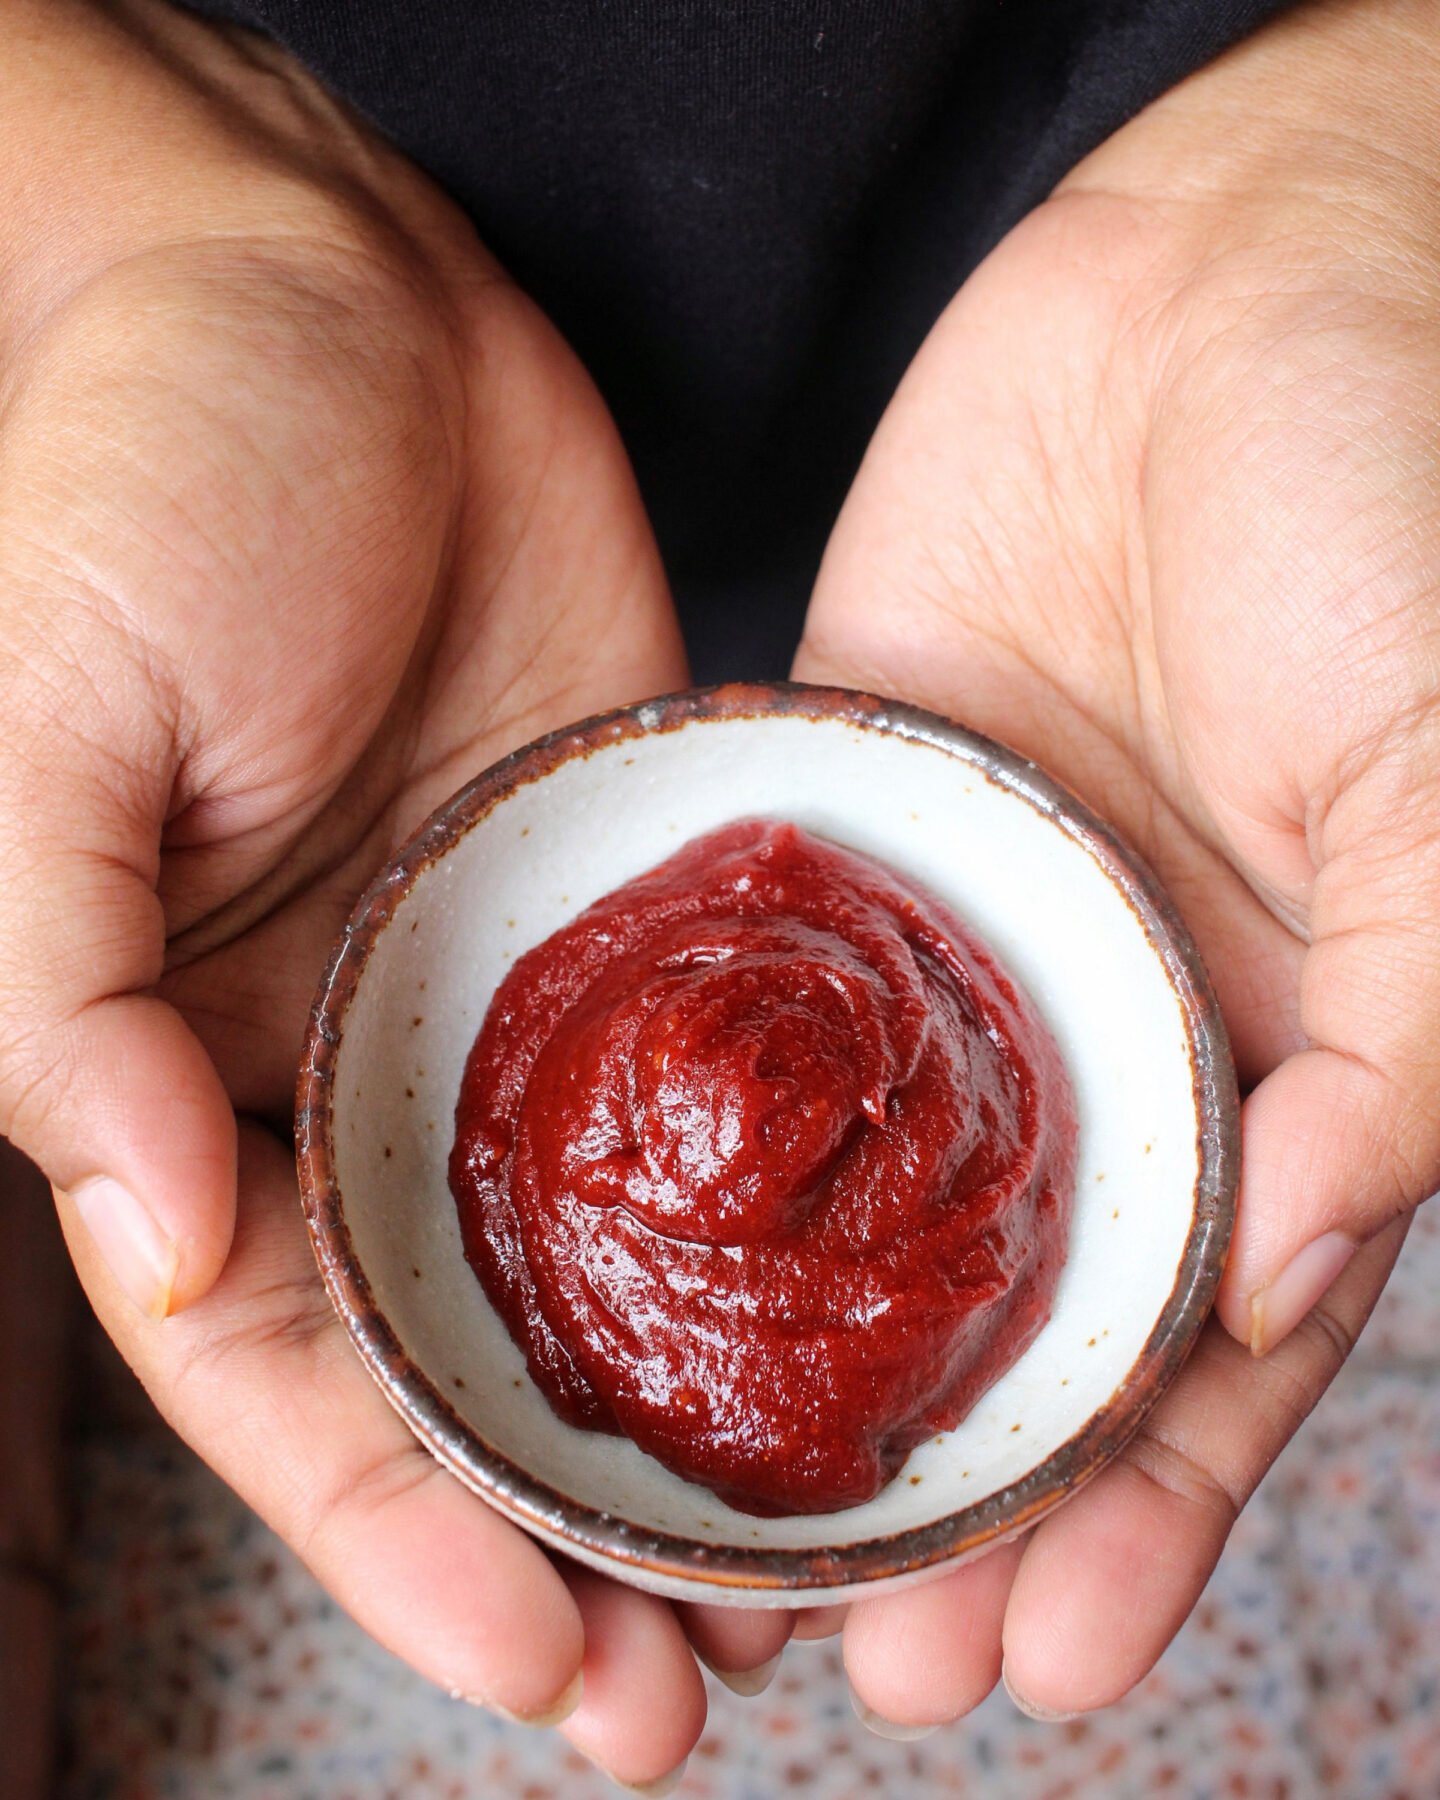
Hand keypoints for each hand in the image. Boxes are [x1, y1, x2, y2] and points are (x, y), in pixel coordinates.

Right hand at [0, 3, 787, 1780]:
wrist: (328, 296)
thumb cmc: (146, 479)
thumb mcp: (41, 721)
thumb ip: (50, 977)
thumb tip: (135, 1219)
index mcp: (183, 1066)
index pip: (285, 1363)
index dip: (401, 1535)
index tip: (546, 1669)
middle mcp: (349, 1063)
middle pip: (457, 1358)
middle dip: (564, 1537)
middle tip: (709, 1700)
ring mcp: (501, 990)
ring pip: (597, 1259)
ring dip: (686, 1423)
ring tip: (813, 1579)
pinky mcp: (628, 893)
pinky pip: (714, 1076)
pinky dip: (773, 1216)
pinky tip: (858, 1322)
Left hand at [796, 0, 1437, 1725]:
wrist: (1247, 278)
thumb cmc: (1403, 505)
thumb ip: (1418, 1026)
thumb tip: (1308, 1252)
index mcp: (1288, 1048)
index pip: (1215, 1341)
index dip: (1143, 1505)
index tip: (1055, 1653)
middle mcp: (1121, 1026)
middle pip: (1028, 1317)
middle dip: (959, 1492)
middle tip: (869, 1660)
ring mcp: (972, 939)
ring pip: (878, 1200)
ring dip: (814, 1368)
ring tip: (721, 1543)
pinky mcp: (848, 827)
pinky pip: (762, 998)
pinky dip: (706, 1130)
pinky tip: (631, 1251)